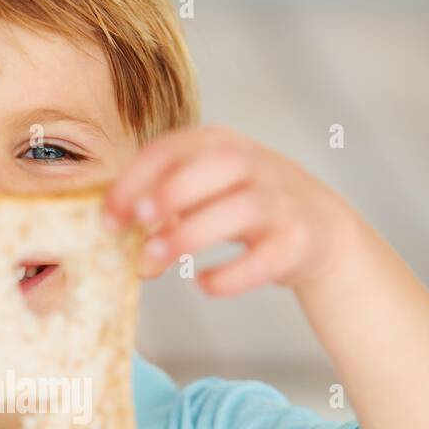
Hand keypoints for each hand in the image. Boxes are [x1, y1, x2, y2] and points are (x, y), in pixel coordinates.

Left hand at [105, 125, 355, 294]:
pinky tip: (203, 284)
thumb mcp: (204, 195)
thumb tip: (132, 254)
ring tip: (157, 256)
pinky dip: (232, 274)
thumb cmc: (245, 207)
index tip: (108, 217)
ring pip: (240, 208)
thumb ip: (165, 217)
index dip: (134, 181)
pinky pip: (265, 258)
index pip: (170, 149)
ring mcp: (280, 201)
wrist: (320, 227)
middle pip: (215, 165)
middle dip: (170, 192)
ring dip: (192, 232)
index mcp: (218, 144)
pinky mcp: (297, 241)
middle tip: (135, 224)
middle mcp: (253, 164)